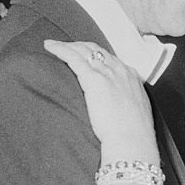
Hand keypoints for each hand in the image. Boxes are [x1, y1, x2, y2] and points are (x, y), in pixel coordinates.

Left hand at [43, 41, 156, 159]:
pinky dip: (60, 50)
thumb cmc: (133, 134)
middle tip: (65, 47)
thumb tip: (116, 108)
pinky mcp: (93, 79)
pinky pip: (73, 58)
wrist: (132, 139)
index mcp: (130, 76)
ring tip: (53, 45)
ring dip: (67, 46)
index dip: (95, 55)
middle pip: (96, 50)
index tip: (84, 56)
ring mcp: (107, 72)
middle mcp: (119, 69)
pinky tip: (50, 48)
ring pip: (83, 50)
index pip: (110, 58)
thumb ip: (125, 103)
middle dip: (79, 46)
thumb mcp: (134, 112)